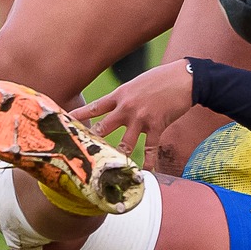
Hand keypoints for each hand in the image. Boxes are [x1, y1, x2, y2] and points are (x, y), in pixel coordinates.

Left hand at [72, 60, 194, 157]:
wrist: (184, 78)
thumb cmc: (161, 78)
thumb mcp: (137, 83)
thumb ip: (125, 96)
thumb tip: (117, 105)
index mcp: (120, 95)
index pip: (94, 107)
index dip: (79, 115)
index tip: (65, 122)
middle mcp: (126, 108)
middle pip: (103, 128)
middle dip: (92, 141)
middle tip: (83, 153)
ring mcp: (141, 118)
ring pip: (124, 143)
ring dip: (119, 156)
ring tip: (112, 168)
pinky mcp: (156, 126)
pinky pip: (150, 148)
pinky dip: (149, 162)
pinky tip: (147, 171)